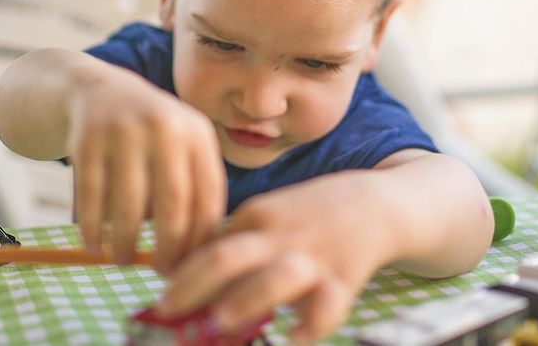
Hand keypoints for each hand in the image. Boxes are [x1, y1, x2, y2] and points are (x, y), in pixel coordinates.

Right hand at [66, 78, 225, 271]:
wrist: (102, 90)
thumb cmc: (153, 135)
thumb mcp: (183, 144)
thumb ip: (195, 187)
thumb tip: (200, 255)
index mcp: (197, 133)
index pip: (208, 195)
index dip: (200, 238)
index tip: (192, 265)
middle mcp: (165, 127)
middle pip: (173, 202)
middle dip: (168, 247)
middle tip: (161, 272)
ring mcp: (125, 130)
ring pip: (129, 203)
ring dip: (125, 242)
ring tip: (122, 262)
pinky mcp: (88, 138)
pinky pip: (91, 195)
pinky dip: (92, 227)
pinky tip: (94, 246)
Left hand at [157, 173, 391, 344]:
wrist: (376, 205)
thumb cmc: (309, 216)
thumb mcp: (269, 215)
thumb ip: (233, 240)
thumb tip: (184, 271)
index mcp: (257, 216)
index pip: (209, 244)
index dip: (181, 273)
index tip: (161, 298)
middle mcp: (281, 235)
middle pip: (229, 256)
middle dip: (194, 286)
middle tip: (167, 310)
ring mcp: (314, 258)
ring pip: (277, 276)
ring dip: (246, 300)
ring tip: (220, 322)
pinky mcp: (345, 279)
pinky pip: (329, 305)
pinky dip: (311, 325)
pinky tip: (292, 340)